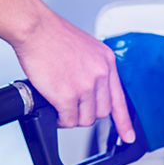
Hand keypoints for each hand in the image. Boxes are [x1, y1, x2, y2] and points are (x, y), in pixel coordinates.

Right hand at [12, 11, 135, 142]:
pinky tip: (55, 111)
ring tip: (61, 108)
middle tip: (73, 107)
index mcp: (106, 62)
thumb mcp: (86, 47)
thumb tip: (90, 87)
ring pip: (85, 119)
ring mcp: (85, 86)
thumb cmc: (53, 35)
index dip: (124, 121)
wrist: (35, 28)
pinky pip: (69, 120)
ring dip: (72, 118)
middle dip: (86, 113)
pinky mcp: (67, 95)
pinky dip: (61, 120)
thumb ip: (93, 68)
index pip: (119, 98)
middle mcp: (100, 74)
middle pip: (101, 112)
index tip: (128, 136)